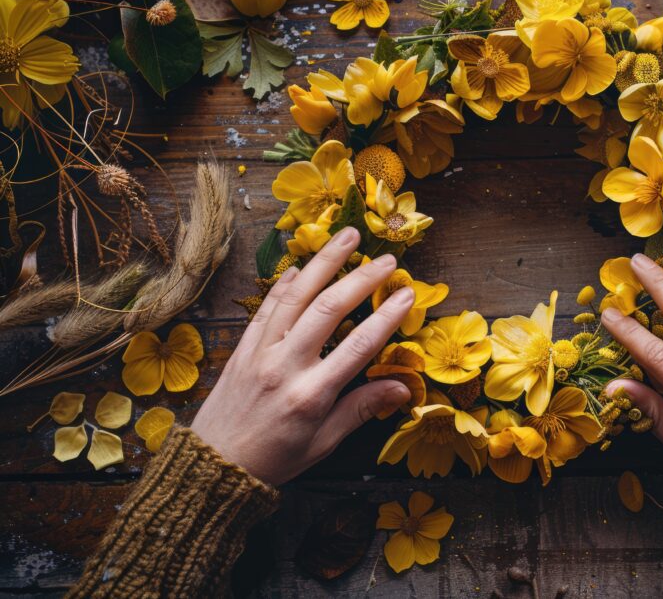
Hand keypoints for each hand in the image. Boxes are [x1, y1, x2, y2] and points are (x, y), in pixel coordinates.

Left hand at [190, 227, 413, 484]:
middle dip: (360, 278)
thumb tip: (403, 387)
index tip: (408, 294)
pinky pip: (267, 305)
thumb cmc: (275, 458)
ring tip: (347, 237)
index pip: (359, 346)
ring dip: (323, 262)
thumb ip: (361, 409)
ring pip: (295, 295)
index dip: (388, 316)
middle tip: (387, 258)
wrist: (213, 466)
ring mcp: (260, 351)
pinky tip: (302, 266)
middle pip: (328, 309)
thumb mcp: (323, 442)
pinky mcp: (243, 346)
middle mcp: (285, 366)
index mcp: (311, 395)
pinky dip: (285, 282)